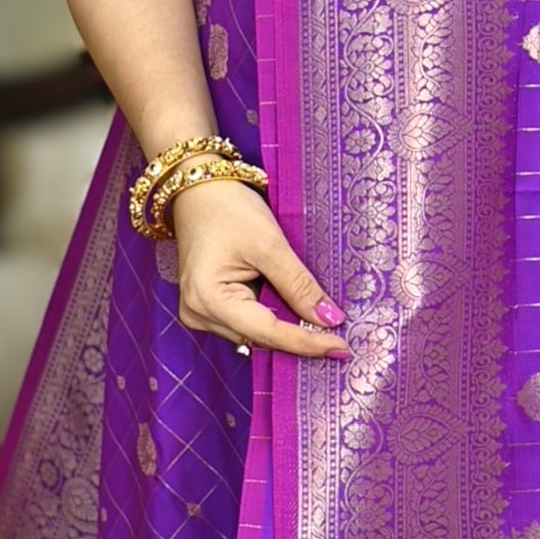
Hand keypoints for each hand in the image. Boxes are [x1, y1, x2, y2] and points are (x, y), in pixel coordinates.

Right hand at [169, 179, 348, 361]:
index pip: (267, 333)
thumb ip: (298, 285)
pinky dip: (274, 319)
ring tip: (324, 327)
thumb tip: (329, 319)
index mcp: (208, 299)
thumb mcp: (269, 244)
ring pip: (256, 335)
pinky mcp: (210, 308)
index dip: (306, 342)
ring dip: (288, 331)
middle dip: (299, 339)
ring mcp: (201, 314)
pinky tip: (298, 316)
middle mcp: (199, 315)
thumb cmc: (227, 209)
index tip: (341, 347)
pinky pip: (249, 324)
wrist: (198, 191)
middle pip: (260, 339)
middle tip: (341, 341)